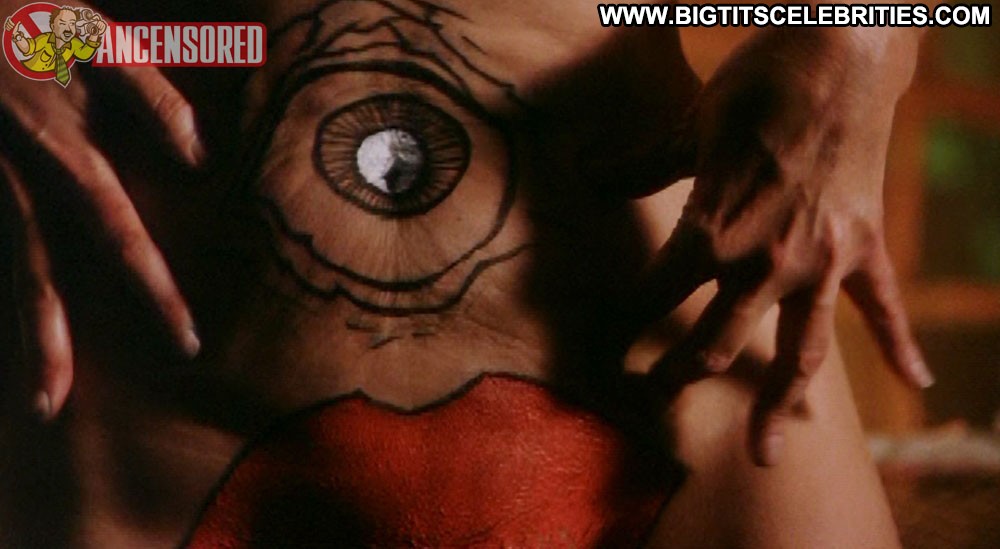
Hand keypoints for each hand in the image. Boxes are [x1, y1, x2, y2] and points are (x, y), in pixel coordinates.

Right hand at [0, 4, 203, 420]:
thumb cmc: (30, 16)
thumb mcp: (99, 37)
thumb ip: (152, 97)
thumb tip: (199, 160)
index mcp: (61, 146)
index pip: (116, 232)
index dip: (149, 288)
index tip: (183, 340)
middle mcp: (15, 173)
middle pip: (34, 269)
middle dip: (51, 340)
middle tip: (61, 407)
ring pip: (4, 265)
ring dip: (20, 334)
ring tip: (38, 400)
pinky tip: (23, 348)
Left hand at [638, 29, 933, 464]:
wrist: (838, 55)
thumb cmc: (756, 89)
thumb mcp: (686, 131)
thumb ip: (637, 166)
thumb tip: (586, 176)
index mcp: (712, 233)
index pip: (655, 295)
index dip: (626, 319)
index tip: (609, 340)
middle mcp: (766, 263)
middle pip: (718, 342)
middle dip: (683, 372)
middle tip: (658, 394)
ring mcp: (822, 262)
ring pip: (798, 352)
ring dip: (778, 403)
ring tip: (763, 452)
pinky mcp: (864, 248)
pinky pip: (883, 306)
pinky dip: (900, 343)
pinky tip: (917, 382)